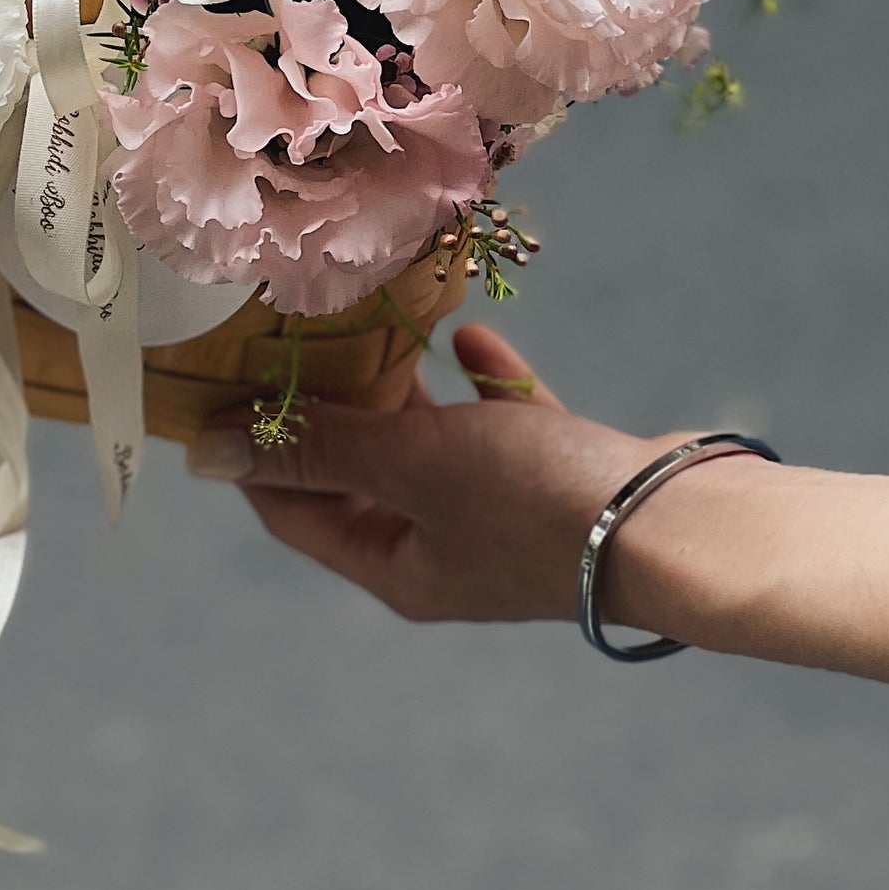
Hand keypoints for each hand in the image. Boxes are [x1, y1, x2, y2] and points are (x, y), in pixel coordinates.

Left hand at [186, 324, 663, 625]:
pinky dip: (483, 383)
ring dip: (405, 386)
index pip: (293, 508)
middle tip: (294, 331)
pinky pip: (501, 423)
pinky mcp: (560, 477)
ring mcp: (503, 514)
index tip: (225, 379)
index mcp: (397, 568)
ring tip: (371, 321)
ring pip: (430, 442)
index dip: (253, 448)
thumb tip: (206, 454)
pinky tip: (472, 337)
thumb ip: (317, 449)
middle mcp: (444, 549)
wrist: (682, 523)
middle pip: (359, 471)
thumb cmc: (537, 503)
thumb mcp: (412, 466)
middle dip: (331, 404)